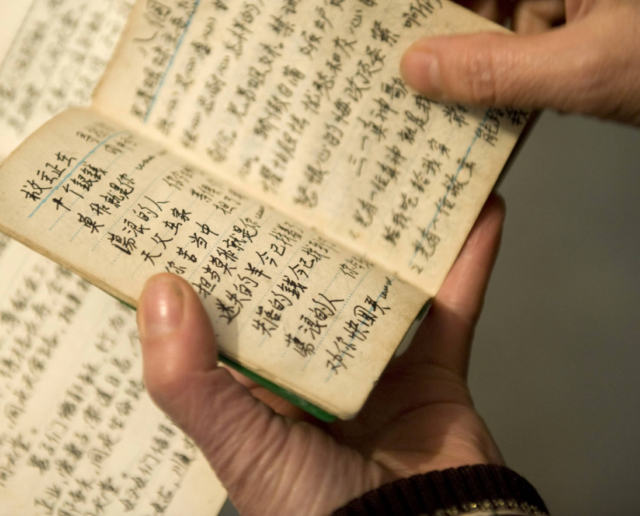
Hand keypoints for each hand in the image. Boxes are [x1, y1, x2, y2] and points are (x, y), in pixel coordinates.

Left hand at [136, 197, 505, 515]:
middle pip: (308, 283)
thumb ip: (191, 380)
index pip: (231, 309)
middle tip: (299, 159)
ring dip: (392, 233)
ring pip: (382, 284)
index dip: (221, 256)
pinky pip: (455, 308)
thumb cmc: (317, 515)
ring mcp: (376, 371)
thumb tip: (159, 290)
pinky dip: (469, 262)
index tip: (211, 192)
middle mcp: (313, 373)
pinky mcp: (436, 377)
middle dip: (307, 228)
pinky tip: (480, 213)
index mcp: (256, 387)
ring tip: (389, 169)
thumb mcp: (237, 446)